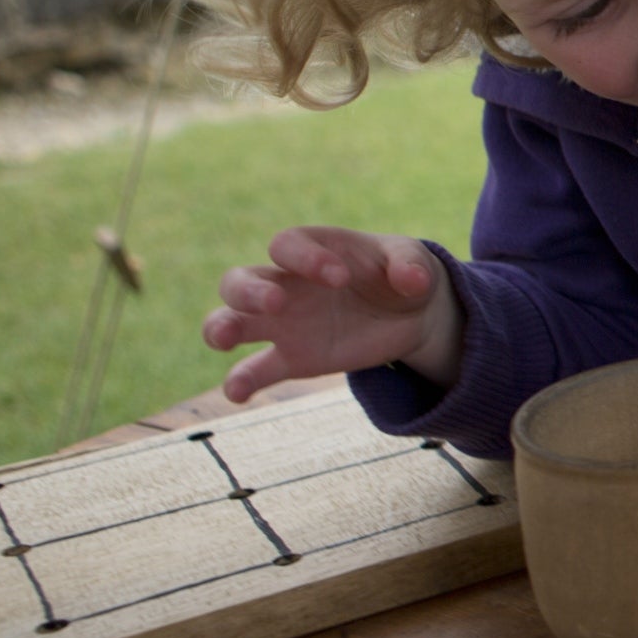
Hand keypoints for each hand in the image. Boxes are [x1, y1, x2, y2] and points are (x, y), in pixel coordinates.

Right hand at [201, 226, 461, 400]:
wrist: (411, 313)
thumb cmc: (402, 273)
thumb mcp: (415, 261)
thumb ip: (411, 264)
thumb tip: (412, 281)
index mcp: (313, 250)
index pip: (288, 245)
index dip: (306, 257)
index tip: (340, 277)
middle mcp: (287, 284)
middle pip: (239, 280)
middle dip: (248, 290)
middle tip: (277, 302)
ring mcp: (283, 324)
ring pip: (231, 321)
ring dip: (222, 328)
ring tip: (227, 338)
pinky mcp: (293, 359)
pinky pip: (255, 370)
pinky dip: (240, 381)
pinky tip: (236, 393)